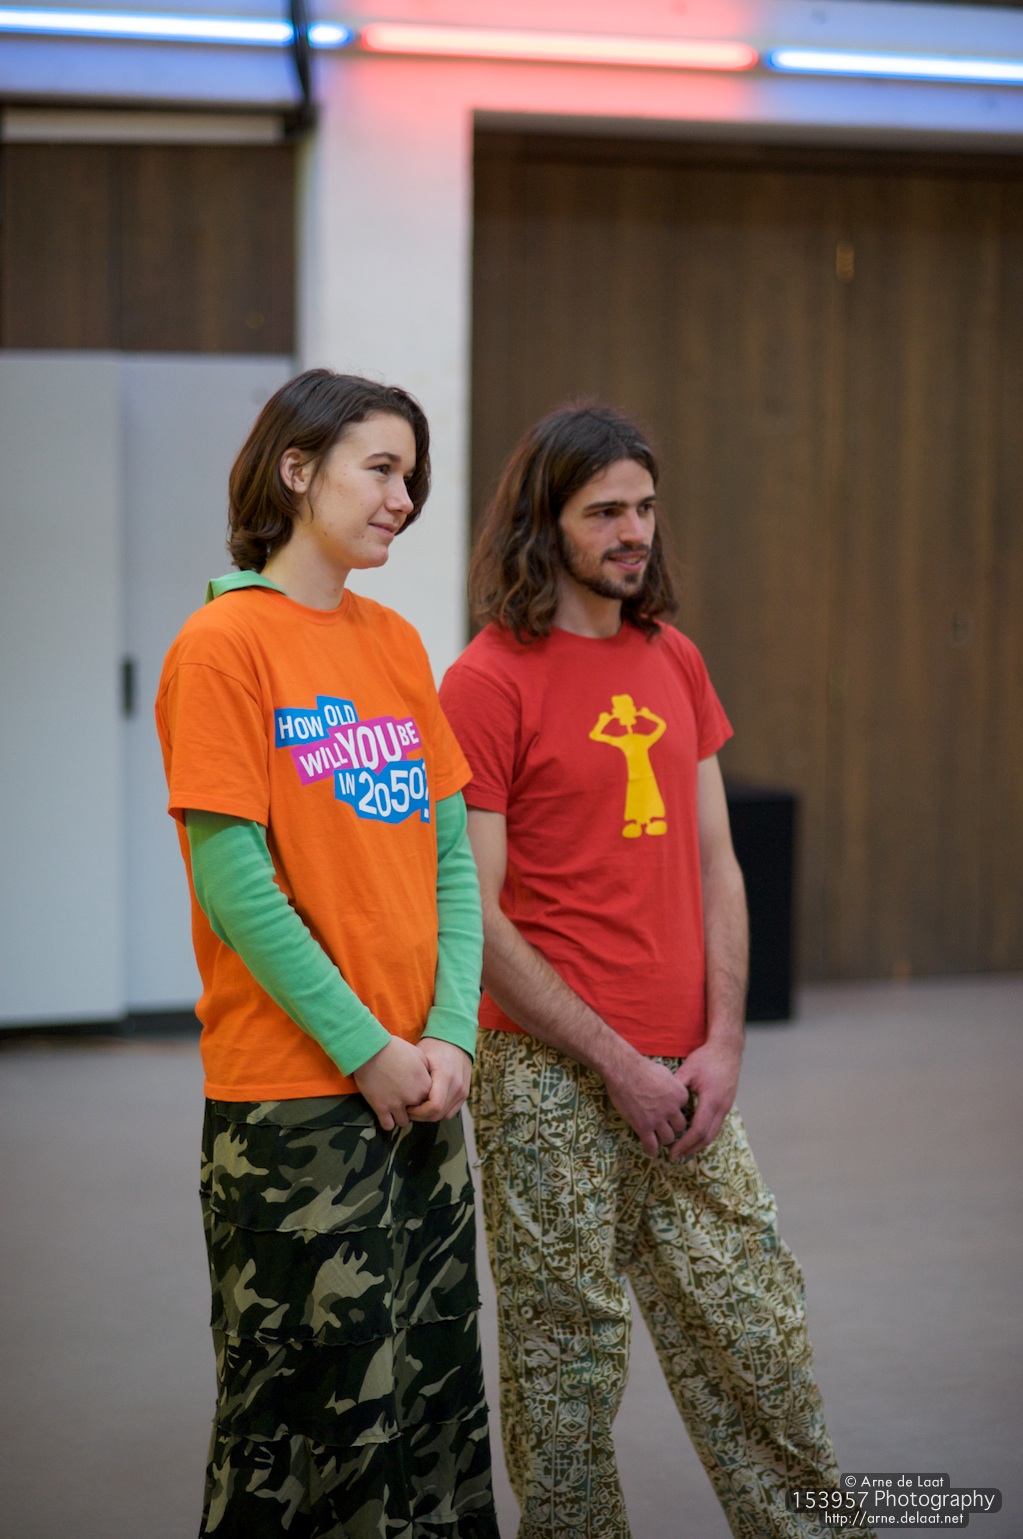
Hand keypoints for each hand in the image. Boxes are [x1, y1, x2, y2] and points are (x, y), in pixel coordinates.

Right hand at [353, 1037, 430, 1131]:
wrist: (371, 1050)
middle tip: (403, 1098)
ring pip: (403, 1122)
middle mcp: (413, 1098)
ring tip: (394, 1107)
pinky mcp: (381, 1108)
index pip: (430, 1101)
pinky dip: (387, 1121)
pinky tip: (385, 1113)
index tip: (415, 1092)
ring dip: (400, 1116)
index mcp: (424, 1085)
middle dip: (412, 1107)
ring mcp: (397, 1105)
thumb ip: (427, 1071)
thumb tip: (428, 1079)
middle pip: (418, 1112)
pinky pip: (388, 1126)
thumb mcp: (418, 1055)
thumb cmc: (395, 1049)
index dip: (422, 1097)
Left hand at [407, 1038, 472, 1121]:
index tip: (407, 1106)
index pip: (434, 1106)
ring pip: (443, 1115)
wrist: (456, 1039)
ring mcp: (462, 1091)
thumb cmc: (434, 1046)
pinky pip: (450, 1112)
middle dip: (420, 1116)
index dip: (418, 1112)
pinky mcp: (464, 1094)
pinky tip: (427, 1104)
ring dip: (428, 1115)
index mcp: (445, 1075)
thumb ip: (413, 1077)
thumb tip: (399, 1095)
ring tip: (417, 1106)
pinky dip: (438, 1112)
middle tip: (408, 1109)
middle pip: (437, 1115)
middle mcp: (457, 1086)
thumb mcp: (421, 1056)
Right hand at [604, 1051, 692, 1158]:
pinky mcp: (643, 1127)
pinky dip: (652, 1150)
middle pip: (680, 1127)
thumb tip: (673, 1092)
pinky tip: (650, 1150)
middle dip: (673, 1127)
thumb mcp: (665, 1073)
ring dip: (663, 1138)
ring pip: (668, 1138)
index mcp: (680, 1095)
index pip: (685, 1109)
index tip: (669, 1111)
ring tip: (657, 1136)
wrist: (623, 1070)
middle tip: (665, 1126)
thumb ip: (672, 1086)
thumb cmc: (642, 1068)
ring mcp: (658, 1119)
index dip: (676, 1110)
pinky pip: (651, 1146)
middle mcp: (672, 1109)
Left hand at [668, 1038, 741, 1159]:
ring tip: (683, 1150)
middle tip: (675, 1155)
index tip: (672, 1151)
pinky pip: (716, 1126)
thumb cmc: (706, 1059)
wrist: (727, 1049)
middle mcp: (722, 1107)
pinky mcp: (726, 1105)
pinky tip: (693, 1136)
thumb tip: (661, 1102)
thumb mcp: (688, 1070)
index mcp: (711, 1100)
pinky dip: (704, 1134)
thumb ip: (676, 1088)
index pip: (698, 1130)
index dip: (685, 1143)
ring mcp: (726, 1107)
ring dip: (698, 1144)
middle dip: (691, 1149)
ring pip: (713, 1134)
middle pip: (707, 1138)